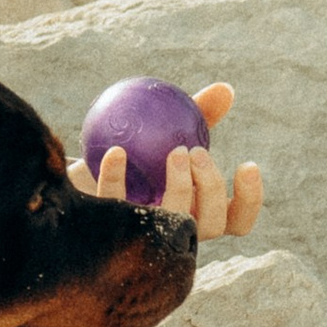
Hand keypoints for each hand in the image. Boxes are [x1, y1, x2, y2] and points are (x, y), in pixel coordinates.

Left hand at [69, 84, 263, 247]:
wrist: (76, 171)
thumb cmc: (132, 155)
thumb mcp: (165, 131)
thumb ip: (196, 115)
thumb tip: (226, 90)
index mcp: (194, 214)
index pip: (236, 220)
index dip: (249, 200)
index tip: (247, 163)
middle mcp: (174, 232)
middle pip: (211, 224)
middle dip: (212, 188)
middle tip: (197, 153)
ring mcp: (142, 237)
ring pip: (173, 227)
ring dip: (181, 188)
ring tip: (176, 152)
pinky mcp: (105, 231)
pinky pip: (115, 209)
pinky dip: (116, 178)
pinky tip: (116, 151)